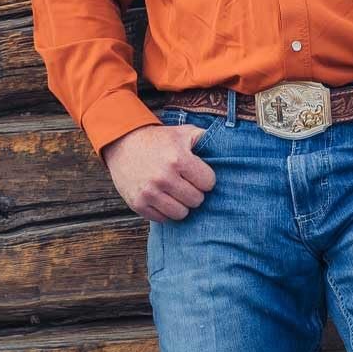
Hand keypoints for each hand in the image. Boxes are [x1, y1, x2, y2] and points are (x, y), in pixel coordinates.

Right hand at [101, 122, 215, 221]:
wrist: (124, 143)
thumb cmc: (160, 140)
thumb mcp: (184, 132)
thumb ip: (206, 138)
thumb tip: (228, 147)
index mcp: (179, 159)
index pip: (208, 183)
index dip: (206, 179)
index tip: (200, 175)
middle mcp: (164, 177)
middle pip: (196, 200)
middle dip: (195, 193)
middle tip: (188, 184)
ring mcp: (149, 192)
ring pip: (181, 214)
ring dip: (182, 205)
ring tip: (178, 193)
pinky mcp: (137, 204)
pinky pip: (162, 219)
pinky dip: (165, 211)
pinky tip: (164, 198)